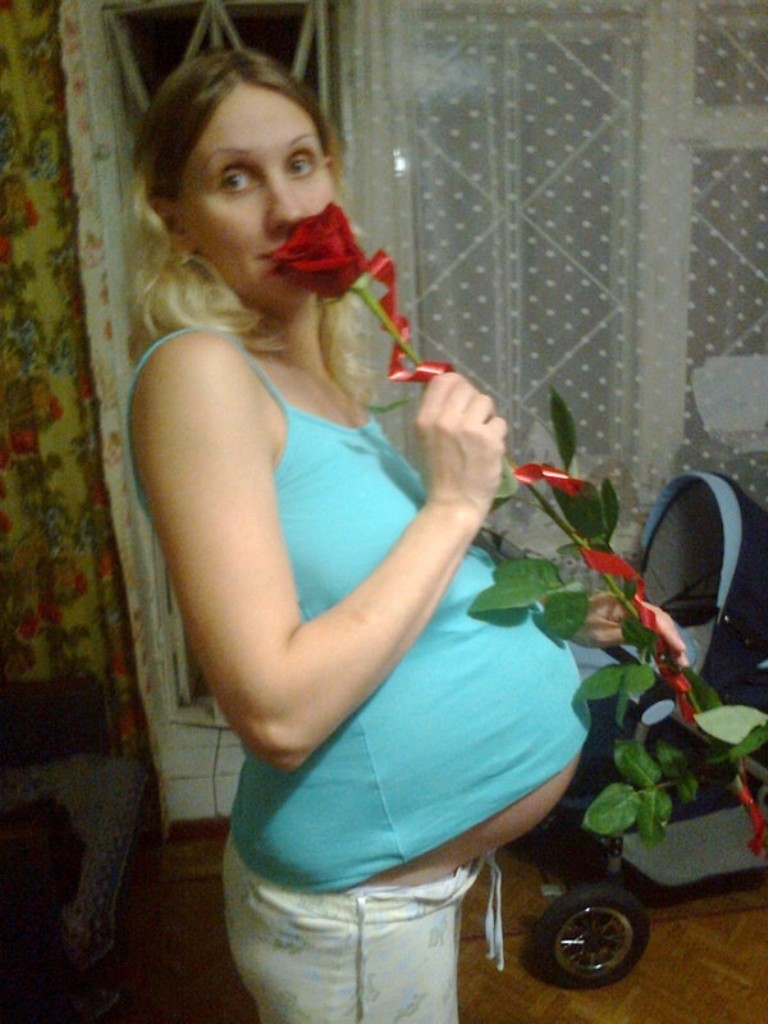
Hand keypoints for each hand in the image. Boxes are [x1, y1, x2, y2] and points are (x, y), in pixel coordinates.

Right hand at [415, 373, 507, 521]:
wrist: (453, 504)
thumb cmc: (438, 473)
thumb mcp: (426, 439)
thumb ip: (436, 412)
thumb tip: (451, 386)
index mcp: (425, 419)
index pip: (442, 380)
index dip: (456, 384)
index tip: (461, 398)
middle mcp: (444, 420)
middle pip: (466, 387)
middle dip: (473, 401)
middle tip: (473, 420)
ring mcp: (468, 429)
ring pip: (485, 401)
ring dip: (486, 417)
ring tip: (480, 436)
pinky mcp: (489, 440)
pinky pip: (499, 423)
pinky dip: (497, 435)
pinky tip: (488, 450)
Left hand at [579, 592, 688, 668]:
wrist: (562, 616)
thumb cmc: (579, 625)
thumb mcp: (602, 635)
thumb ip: (629, 635)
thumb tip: (652, 639)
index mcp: (626, 604)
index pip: (655, 618)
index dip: (669, 635)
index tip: (680, 651)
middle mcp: (632, 604)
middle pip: (660, 620)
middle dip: (672, 640)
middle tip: (682, 662)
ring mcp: (629, 609)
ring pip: (655, 623)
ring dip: (667, 640)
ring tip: (676, 661)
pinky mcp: (626, 616)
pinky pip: (646, 626)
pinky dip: (656, 639)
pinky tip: (662, 653)